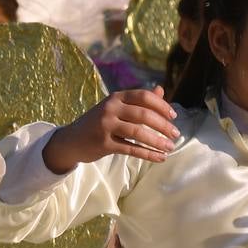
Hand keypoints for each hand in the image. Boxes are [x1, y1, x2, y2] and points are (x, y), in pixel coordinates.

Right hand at [42, 86, 179, 174]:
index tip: (174, 116)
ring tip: (170, 147)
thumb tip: (161, 90)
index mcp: (116, 97)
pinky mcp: (103, 144)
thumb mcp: (116, 108)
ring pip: (138, 133)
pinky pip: (130, 149)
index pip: (143, 96)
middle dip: (163, 125)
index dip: (161, 105)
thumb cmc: (97, 123)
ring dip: (158, 141)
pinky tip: (160, 157)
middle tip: (176, 134)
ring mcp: (105, 126)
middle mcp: (110, 109)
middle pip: (143, 115)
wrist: (71, 140)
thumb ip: (138, 100)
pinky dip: (148, 154)